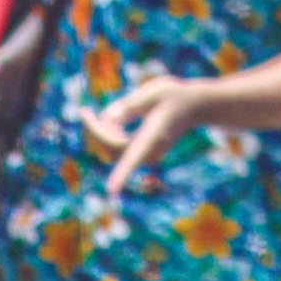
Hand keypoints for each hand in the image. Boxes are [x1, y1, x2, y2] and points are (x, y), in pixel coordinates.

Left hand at [82, 75, 211, 197]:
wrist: (195, 105)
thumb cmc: (175, 95)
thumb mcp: (156, 90)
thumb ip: (132, 103)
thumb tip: (108, 118)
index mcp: (154, 136)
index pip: (134, 156)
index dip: (122, 173)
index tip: (111, 190)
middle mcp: (150, 150)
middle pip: (112, 148)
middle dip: (96, 131)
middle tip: (84, 111)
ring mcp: (145, 154)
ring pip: (111, 149)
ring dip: (100, 132)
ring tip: (101, 113)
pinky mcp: (140, 152)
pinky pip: (115, 147)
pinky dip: (107, 133)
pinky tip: (112, 119)